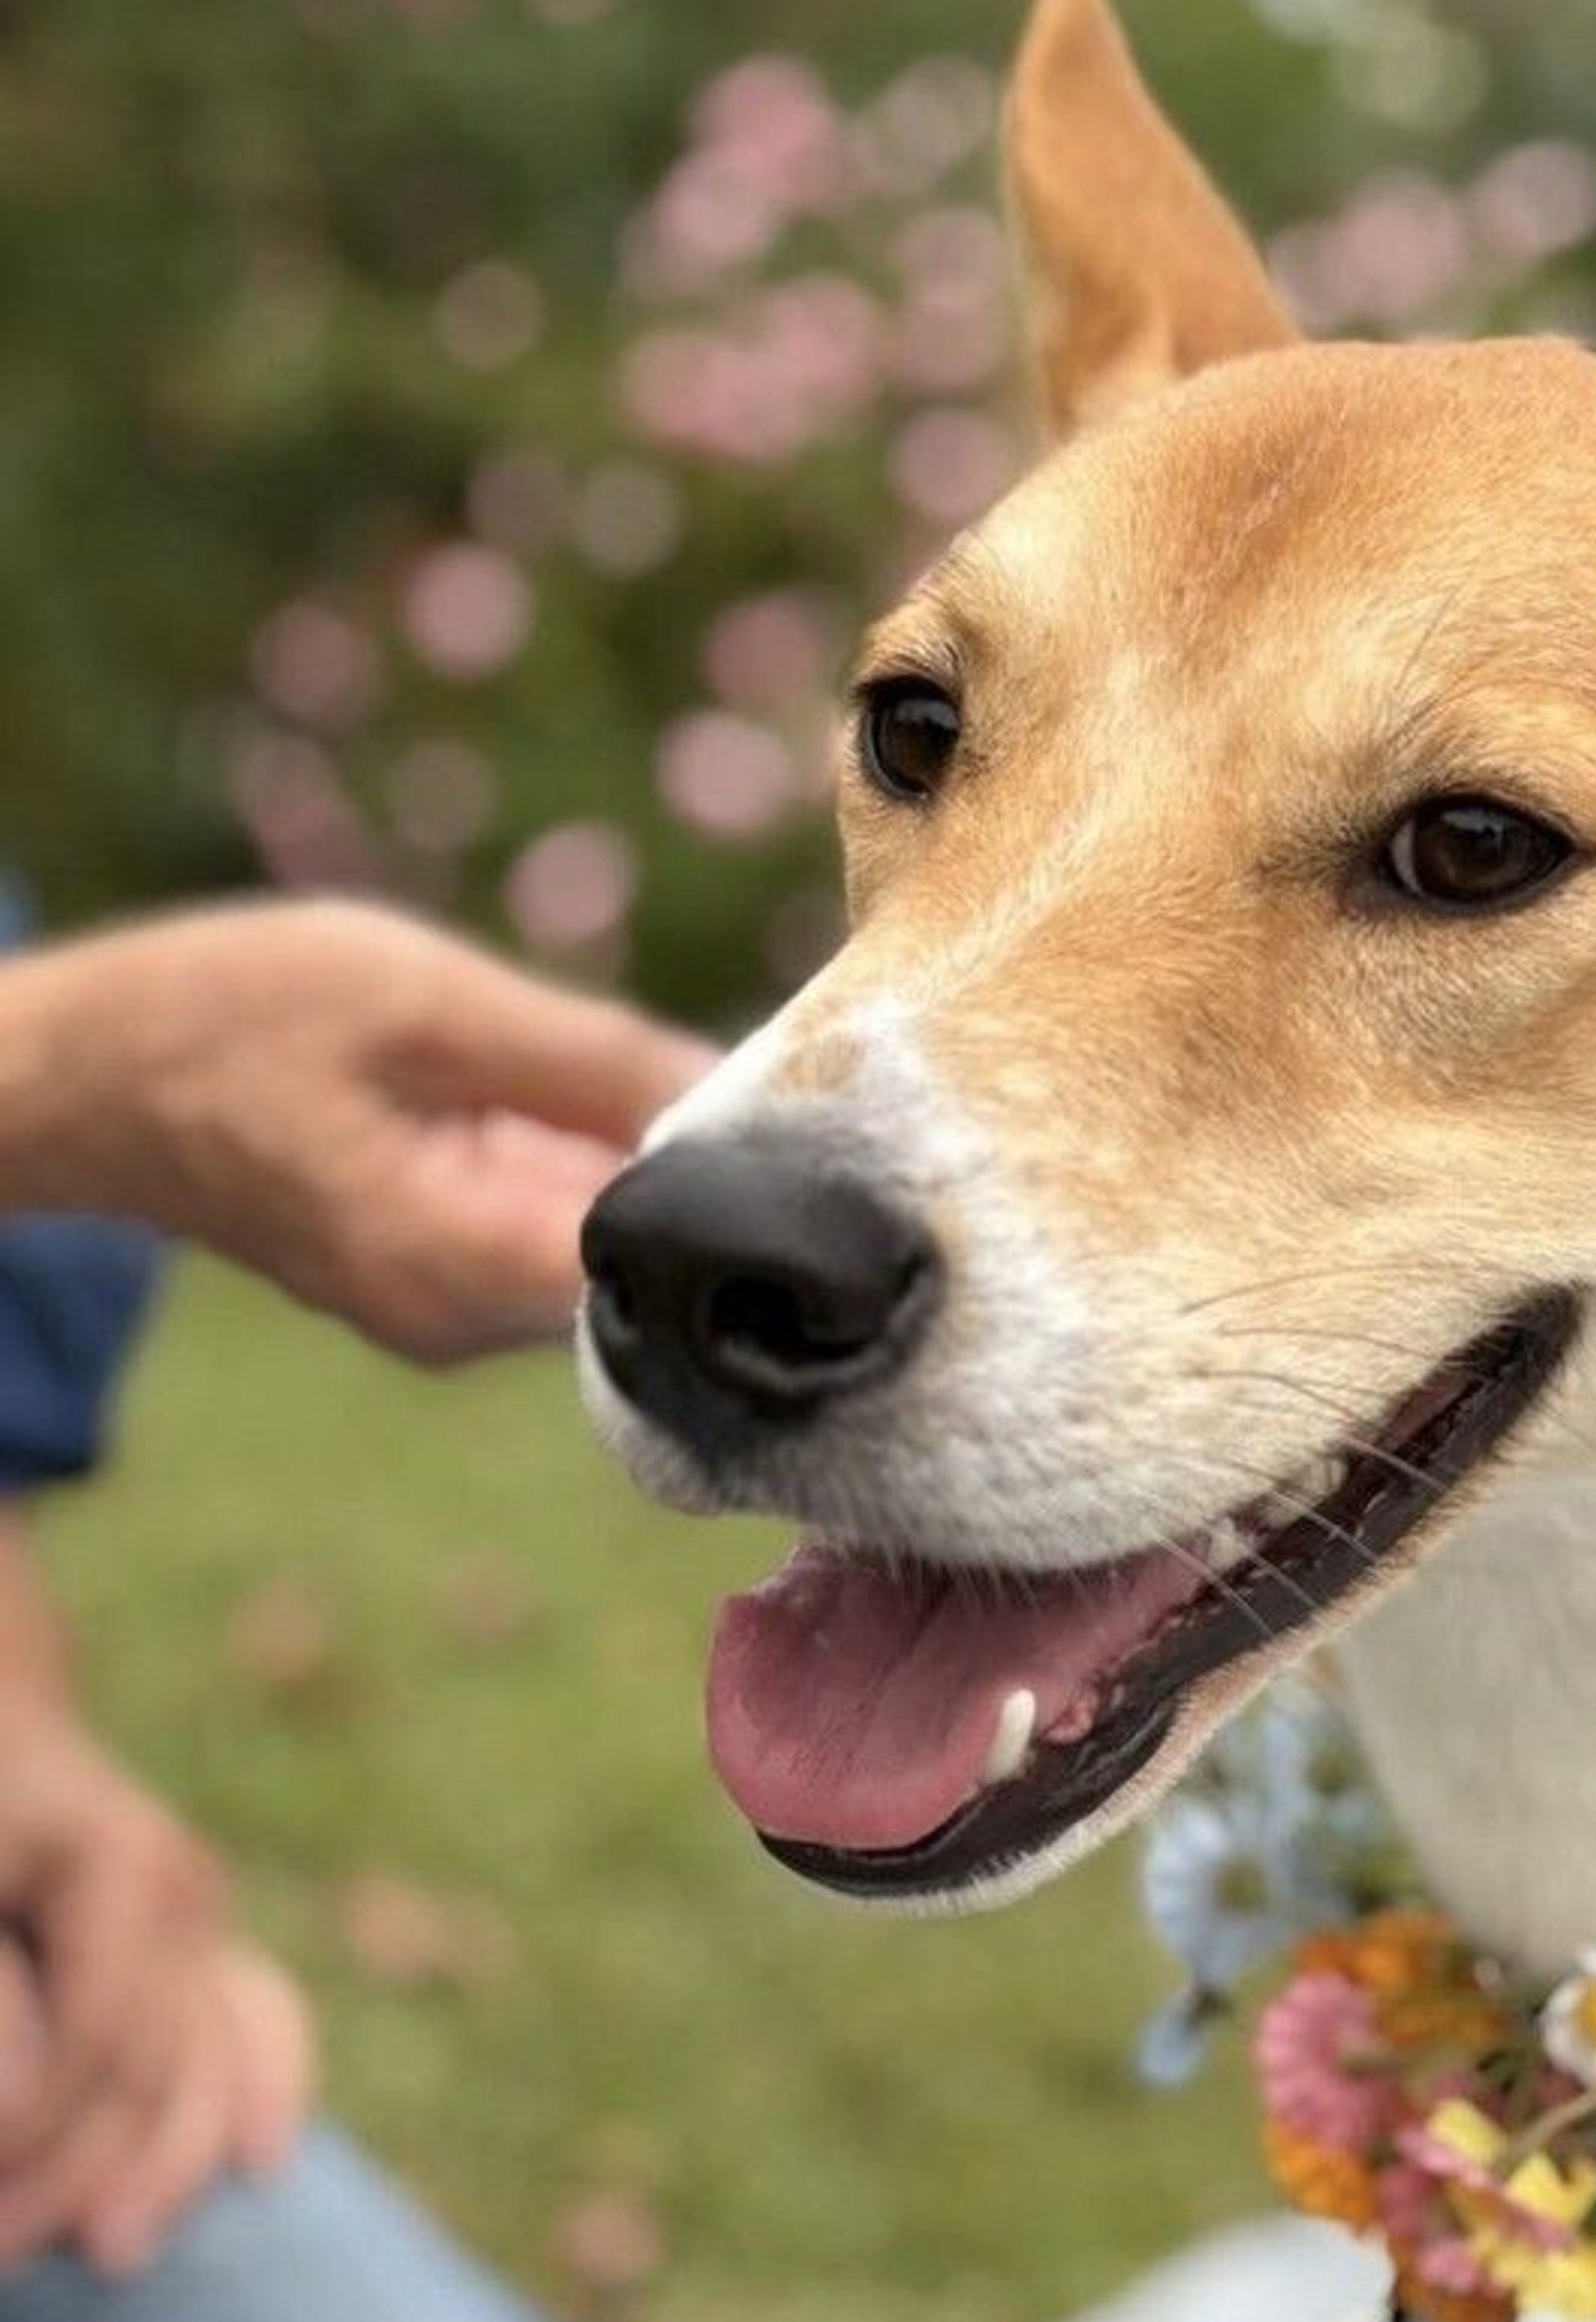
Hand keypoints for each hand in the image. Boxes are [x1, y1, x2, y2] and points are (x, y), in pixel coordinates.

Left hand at [0, 1705, 314, 2275]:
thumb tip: (23, 2108)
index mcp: (109, 1859)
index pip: (88, 2040)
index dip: (29, 2136)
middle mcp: (169, 1881)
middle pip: (149, 2061)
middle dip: (78, 2171)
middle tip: (1, 2256)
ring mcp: (196, 1907)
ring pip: (206, 2057)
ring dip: (164, 2161)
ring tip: (112, 2250)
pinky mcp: (205, 1932)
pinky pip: (259, 2016)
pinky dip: (265, 2083)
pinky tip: (262, 2160)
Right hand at [2, 898, 713, 1362]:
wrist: (75, 1073)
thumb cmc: (224, 1018)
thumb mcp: (425, 1000)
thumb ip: (588, 1055)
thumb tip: (733, 1088)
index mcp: (458, 1267)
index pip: (663, 1277)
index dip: (741, 1203)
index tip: (795, 1130)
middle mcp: (462, 1321)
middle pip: (646, 1272)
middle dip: (705, 1180)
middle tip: (766, 1088)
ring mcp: (446, 1310)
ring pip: (603, 1249)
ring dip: (643, 1168)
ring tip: (688, 1078)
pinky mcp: (435, 1277)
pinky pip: (548, 1230)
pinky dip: (582, 1168)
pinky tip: (596, 1095)